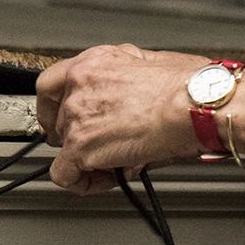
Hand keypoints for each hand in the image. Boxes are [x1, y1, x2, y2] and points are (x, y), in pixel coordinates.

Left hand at [35, 44, 208, 192]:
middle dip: (81, 136)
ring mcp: (77, 115)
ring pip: (65, 146)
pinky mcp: (81, 146)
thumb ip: (125, 77)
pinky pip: (64, 174)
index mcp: (93, 62)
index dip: (53, 107)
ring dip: (89, 158)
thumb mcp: (149, 63)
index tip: (58, 120)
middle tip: (103, 147)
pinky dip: (81, 182)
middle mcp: (79, 85)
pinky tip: (105, 179)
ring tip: (119, 162)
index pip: (50, 85)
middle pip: (60, 120)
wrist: (194, 105)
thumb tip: (126, 97)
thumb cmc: (188, 86)